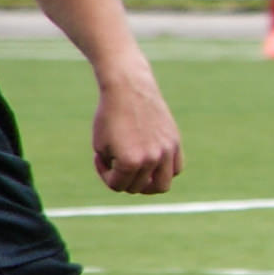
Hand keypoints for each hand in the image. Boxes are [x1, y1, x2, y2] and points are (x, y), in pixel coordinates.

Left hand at [92, 73, 183, 193]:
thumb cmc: (109, 115)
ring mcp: (166, 151)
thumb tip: (128, 182)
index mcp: (129, 161)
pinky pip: (175, 169)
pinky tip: (151, 161)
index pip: (117, 185)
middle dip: (123, 177)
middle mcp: (151, 159)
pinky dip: (164, 171)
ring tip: (137, 172)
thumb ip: (113, 168)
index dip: (104, 174)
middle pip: (137, 187)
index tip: (99, 157)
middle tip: (115, 160)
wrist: (128, 87)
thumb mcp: (100, 146)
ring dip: (147, 184)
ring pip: (161, 186)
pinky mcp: (175, 142)